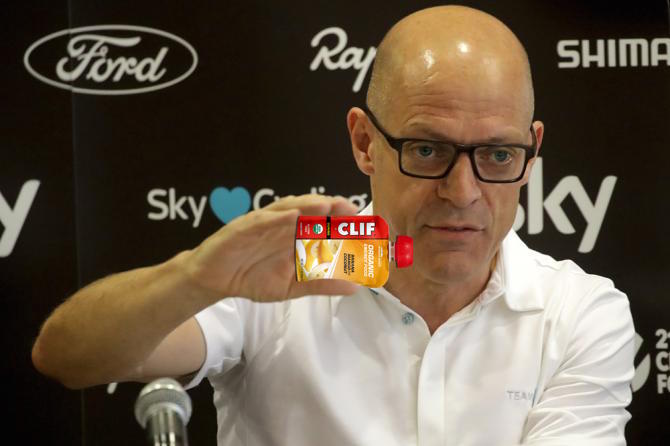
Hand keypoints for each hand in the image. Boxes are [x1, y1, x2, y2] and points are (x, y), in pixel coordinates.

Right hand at [179, 194, 360, 301]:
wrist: (214, 280)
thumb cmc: (253, 277)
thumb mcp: (292, 285)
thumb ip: (320, 283)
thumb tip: (355, 287)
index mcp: (297, 236)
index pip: (324, 226)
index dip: (343, 224)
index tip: (365, 227)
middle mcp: (284, 225)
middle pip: (310, 212)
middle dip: (331, 209)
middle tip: (350, 209)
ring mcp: (264, 223)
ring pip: (288, 210)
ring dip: (307, 205)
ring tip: (326, 205)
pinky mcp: (242, 228)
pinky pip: (261, 220)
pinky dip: (276, 217)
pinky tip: (291, 216)